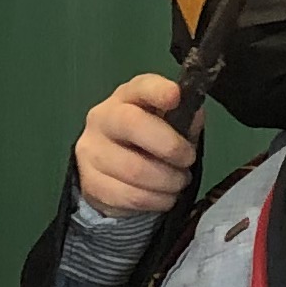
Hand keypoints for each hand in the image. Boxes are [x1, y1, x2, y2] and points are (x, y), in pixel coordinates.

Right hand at [74, 73, 198, 215]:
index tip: (175, 97)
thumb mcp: (170, 126)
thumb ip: (184, 120)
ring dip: (167, 181)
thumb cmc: (148, 142)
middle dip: (169, 146)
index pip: (141, 86)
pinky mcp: (91, 184)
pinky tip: (164, 197)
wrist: (112, 172)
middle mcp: (102, 118)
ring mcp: (91, 151)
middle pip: (133, 125)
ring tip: (178, 182)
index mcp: (126, 97)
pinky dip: (156, 200)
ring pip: (135, 170)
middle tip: (187, 160)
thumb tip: (194, 117)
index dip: (158, 90)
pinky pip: (131, 196)